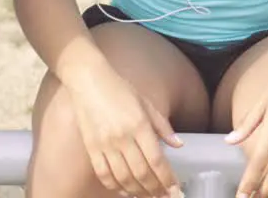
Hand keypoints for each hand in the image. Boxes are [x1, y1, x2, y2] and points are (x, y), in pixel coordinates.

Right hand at [68, 72, 184, 196]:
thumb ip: (163, 126)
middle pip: (141, 173)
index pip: (156, 160)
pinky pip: (104, 174)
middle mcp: (123, 137)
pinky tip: (126, 191)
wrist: (89, 81)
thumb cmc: (120, 90)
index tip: (175, 189)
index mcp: (139, 125)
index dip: (167, 178)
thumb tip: (179, 145)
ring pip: (124, 178)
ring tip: (148, 196)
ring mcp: (105, 144)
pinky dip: (116, 186)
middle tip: (164, 196)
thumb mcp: (147, 103)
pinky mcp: (91, 148)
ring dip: (138, 192)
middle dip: (155, 189)